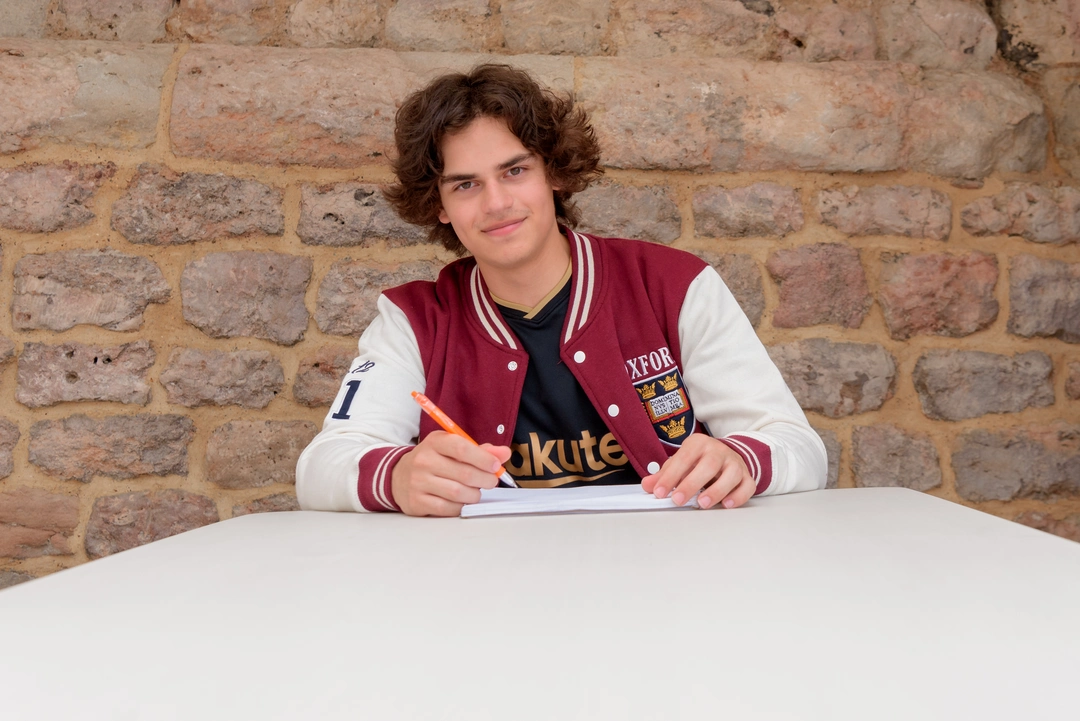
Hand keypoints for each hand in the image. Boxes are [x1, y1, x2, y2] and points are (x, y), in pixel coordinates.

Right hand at [391, 431, 511, 516]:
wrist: (399, 476)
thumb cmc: (433, 461)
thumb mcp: (452, 449)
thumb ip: (479, 451)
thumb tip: (504, 454)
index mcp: (435, 442)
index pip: (462, 448)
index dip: (483, 459)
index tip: (496, 466)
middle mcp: (424, 460)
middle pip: (464, 474)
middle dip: (485, 480)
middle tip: (491, 481)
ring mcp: (418, 482)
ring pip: (458, 493)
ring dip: (474, 495)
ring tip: (476, 492)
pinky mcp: (416, 501)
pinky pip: (447, 508)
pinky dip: (460, 506)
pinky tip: (462, 501)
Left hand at [641, 435, 754, 509]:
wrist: (726, 454)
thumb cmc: (700, 460)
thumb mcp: (681, 462)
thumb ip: (664, 474)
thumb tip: (647, 485)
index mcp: (699, 444)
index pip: (684, 458)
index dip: (671, 476)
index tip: (660, 492)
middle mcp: (718, 451)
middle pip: (708, 465)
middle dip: (692, 483)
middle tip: (678, 500)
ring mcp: (735, 463)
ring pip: (731, 474)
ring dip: (717, 490)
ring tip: (702, 503)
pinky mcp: (747, 476)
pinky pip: (747, 486)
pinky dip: (738, 496)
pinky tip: (726, 504)